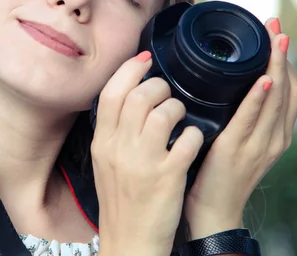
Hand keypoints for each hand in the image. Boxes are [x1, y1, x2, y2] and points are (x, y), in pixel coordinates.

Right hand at [91, 51, 204, 254]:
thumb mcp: (104, 162)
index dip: (130, 70)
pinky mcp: (168, 176)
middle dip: (159, 86)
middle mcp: (119, 149)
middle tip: (167, 93)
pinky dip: (194, 134)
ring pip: (164, 113)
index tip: (145, 59)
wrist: (129, 240)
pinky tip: (192, 140)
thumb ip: (113, 130)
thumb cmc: (121, 200)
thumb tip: (130, 96)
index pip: (110, 93)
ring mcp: (143, 162)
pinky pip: (188, 139)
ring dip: (177, 108)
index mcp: (102, 143)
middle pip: (139, 97)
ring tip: (181, 116)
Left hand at [184, 18, 296, 238]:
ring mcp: (260, 145)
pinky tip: (261, 80)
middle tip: (275, 26)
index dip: (286, 62)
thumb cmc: (219, 172)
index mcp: (277, 134)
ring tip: (274, 40)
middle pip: (288, 89)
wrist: (214, 211)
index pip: (291, 91)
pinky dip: (258, 98)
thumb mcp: (239, 140)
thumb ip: (242, 115)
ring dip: (274, 66)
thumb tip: (232, 84)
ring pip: (275, 99)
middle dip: (282, 55)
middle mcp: (275, 138)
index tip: (276, 36)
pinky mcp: (238, 151)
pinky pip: (250, 119)